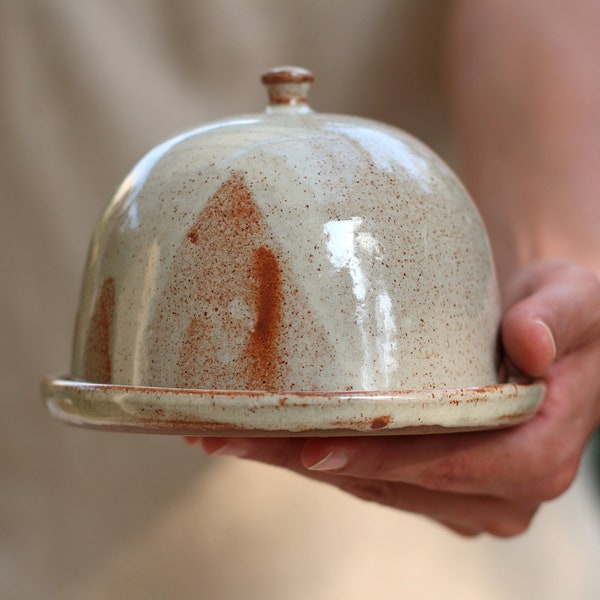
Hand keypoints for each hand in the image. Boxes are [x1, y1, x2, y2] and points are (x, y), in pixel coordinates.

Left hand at [186, 259, 599, 536]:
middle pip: (394, 483)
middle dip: (314, 462)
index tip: (315, 449)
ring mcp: (462, 491)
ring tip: (233, 436)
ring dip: (301, 461)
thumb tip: (528, 342)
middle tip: (237, 439)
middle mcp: (499, 489)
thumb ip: (558, 318)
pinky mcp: (433, 479)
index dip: (384, 461)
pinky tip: (270, 435)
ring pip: (371, 484)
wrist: (542, 327)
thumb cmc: (563, 312)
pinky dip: (317, 454)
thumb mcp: (577, 300)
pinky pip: (368, 473)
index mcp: (537, 454)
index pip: (453, 466)